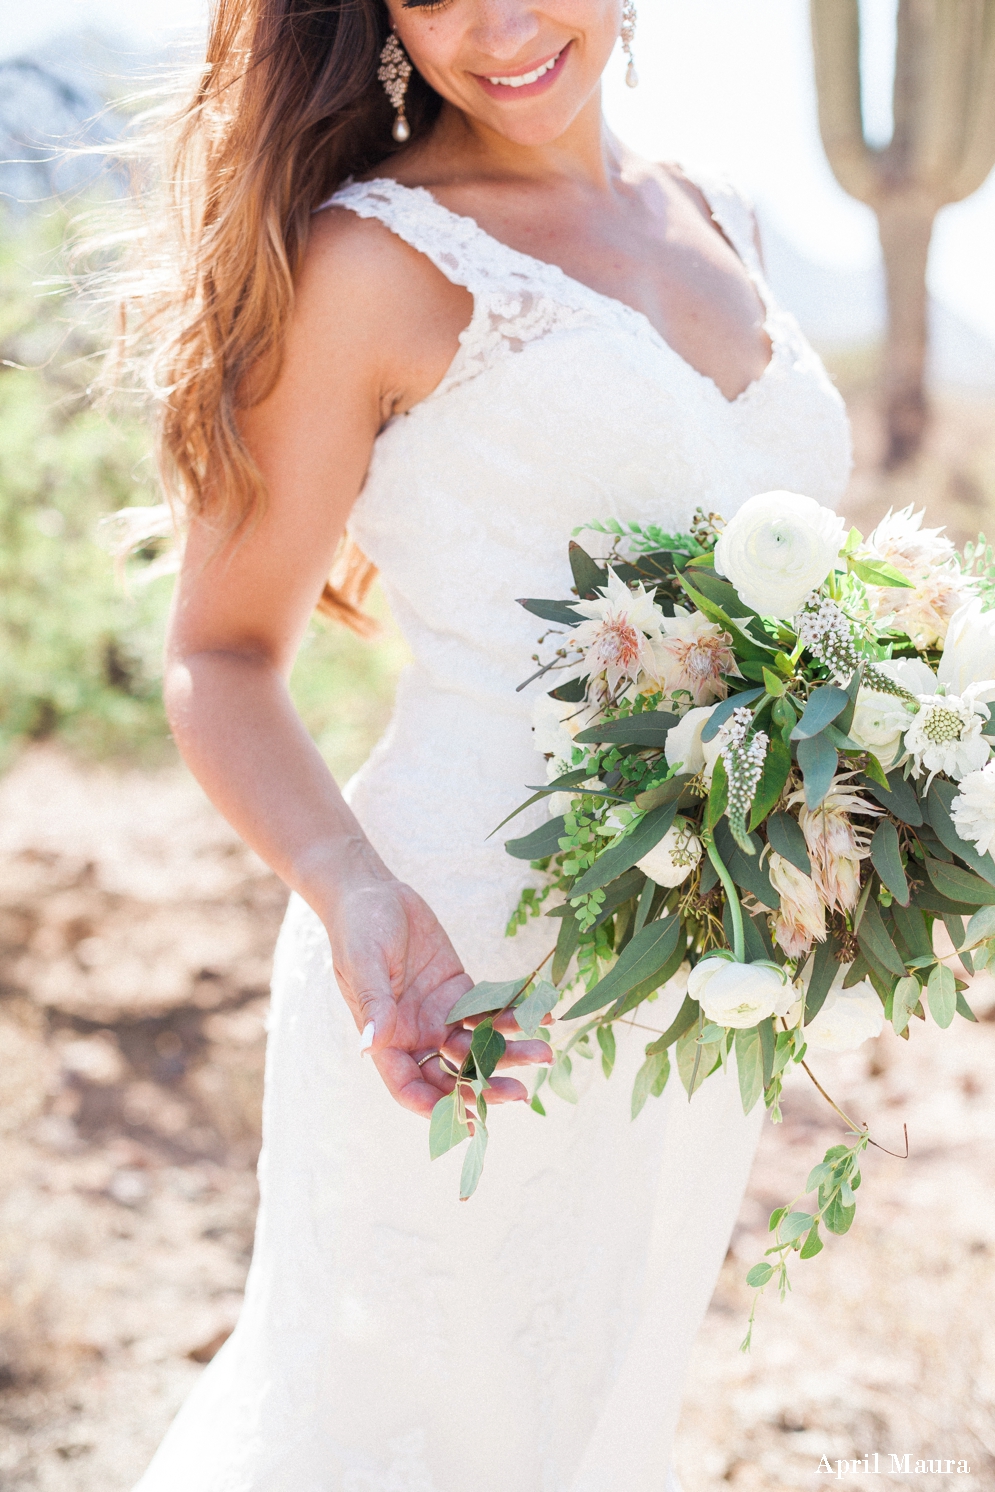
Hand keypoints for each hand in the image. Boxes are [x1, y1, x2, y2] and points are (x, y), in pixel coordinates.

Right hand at [324, 877, 552, 1117]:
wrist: (373, 892)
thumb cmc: (358, 929)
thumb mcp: (363, 964)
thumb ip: (374, 1004)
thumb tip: (369, 1046)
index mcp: (385, 1038)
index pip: (409, 1086)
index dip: (436, 1106)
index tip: (469, 1121)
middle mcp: (415, 1034)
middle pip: (452, 1073)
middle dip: (485, 1085)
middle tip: (521, 1092)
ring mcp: (439, 1014)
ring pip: (478, 1045)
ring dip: (509, 1052)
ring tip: (544, 1052)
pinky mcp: (459, 990)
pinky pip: (489, 1009)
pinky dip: (514, 1013)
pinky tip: (540, 1013)